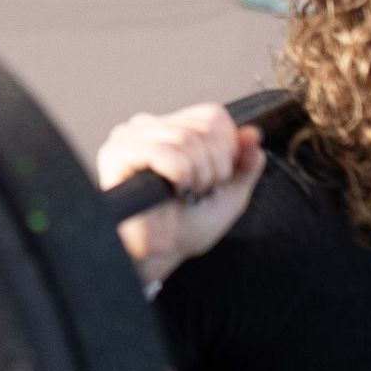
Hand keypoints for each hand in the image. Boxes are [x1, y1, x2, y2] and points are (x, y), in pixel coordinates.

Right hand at [97, 106, 264, 280]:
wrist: (159, 255)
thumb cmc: (185, 227)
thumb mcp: (229, 194)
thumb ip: (245, 164)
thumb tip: (253, 134)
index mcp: (173, 128)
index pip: (213, 115)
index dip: (226, 149)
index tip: (215, 178)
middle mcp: (149, 126)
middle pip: (204, 127)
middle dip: (214, 167)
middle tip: (198, 190)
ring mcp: (130, 137)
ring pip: (186, 139)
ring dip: (196, 176)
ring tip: (182, 193)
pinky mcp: (116, 154)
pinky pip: (163, 152)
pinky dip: (177, 176)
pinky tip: (168, 191)